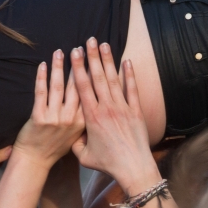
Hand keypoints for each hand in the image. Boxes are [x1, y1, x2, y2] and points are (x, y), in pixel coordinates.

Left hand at [12, 50, 82, 164]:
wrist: (35, 160)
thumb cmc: (56, 148)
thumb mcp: (78, 137)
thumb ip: (85, 120)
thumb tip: (95, 99)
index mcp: (83, 122)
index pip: (89, 93)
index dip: (91, 74)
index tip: (93, 59)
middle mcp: (70, 119)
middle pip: (76, 86)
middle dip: (79, 65)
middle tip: (81, 48)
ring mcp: (54, 118)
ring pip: (58, 87)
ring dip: (60, 67)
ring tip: (61, 51)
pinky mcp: (38, 117)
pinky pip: (41, 92)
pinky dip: (42, 77)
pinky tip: (43, 65)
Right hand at [69, 39, 159, 192]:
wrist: (133, 168)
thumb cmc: (108, 164)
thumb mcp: (84, 156)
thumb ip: (75, 143)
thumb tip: (71, 133)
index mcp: (91, 117)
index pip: (82, 87)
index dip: (77, 67)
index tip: (74, 52)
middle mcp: (106, 108)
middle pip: (97, 77)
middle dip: (92, 57)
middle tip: (89, 40)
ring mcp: (123, 108)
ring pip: (113, 80)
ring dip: (108, 61)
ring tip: (104, 44)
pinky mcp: (136, 112)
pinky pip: (132, 89)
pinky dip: (129, 75)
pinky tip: (127, 61)